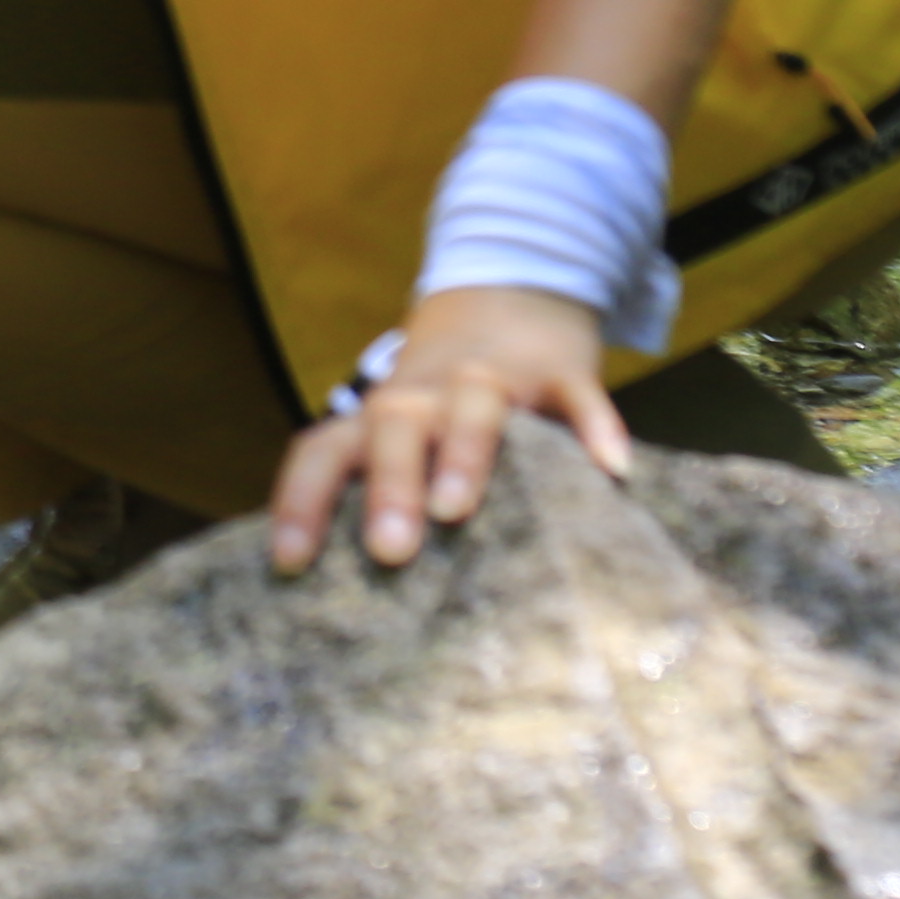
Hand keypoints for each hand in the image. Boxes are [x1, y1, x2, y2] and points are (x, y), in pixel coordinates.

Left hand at [264, 285, 630, 576]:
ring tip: (455, 510)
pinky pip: (577, 396)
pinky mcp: (559, 373)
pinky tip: (610, 469)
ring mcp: (493, 378)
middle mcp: (426, 394)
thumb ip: (380, 494)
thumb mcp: (399, 435)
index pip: (323, 450)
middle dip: (388, 486)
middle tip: (387, 551)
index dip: (301, 501)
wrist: (506, 300)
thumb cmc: (440, 403)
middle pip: (394, 425)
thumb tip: (344, 597)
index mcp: (379, 417)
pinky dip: (593, 427)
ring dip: (461, 451)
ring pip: (473, 403)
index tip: (289, 562)